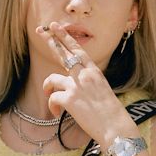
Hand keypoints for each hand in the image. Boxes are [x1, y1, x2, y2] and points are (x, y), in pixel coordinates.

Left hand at [38, 22, 129, 147]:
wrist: (115, 128)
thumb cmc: (110, 114)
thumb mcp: (102, 91)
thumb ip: (88, 84)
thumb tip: (73, 85)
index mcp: (94, 72)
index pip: (77, 50)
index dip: (65, 38)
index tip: (56, 27)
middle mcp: (85, 75)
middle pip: (63, 54)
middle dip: (51, 40)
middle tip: (40, 30)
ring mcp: (77, 86)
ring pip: (52, 79)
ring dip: (47, 88)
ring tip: (49, 96)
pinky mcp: (70, 99)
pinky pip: (52, 98)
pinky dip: (52, 106)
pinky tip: (56, 113)